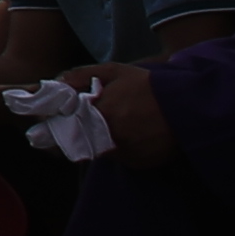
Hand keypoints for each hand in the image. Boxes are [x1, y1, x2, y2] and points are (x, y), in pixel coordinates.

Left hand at [62, 59, 179, 170]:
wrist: (190, 106)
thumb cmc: (150, 86)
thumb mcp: (115, 71)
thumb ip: (81, 75)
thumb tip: (56, 83)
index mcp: (100, 113)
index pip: (63, 126)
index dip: (52, 125)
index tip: (44, 123)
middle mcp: (110, 137)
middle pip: (78, 141)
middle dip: (75, 133)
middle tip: (83, 123)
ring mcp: (124, 153)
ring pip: (99, 150)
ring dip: (99, 141)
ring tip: (117, 126)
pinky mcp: (138, 164)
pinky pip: (119, 158)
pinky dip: (119, 149)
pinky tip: (133, 135)